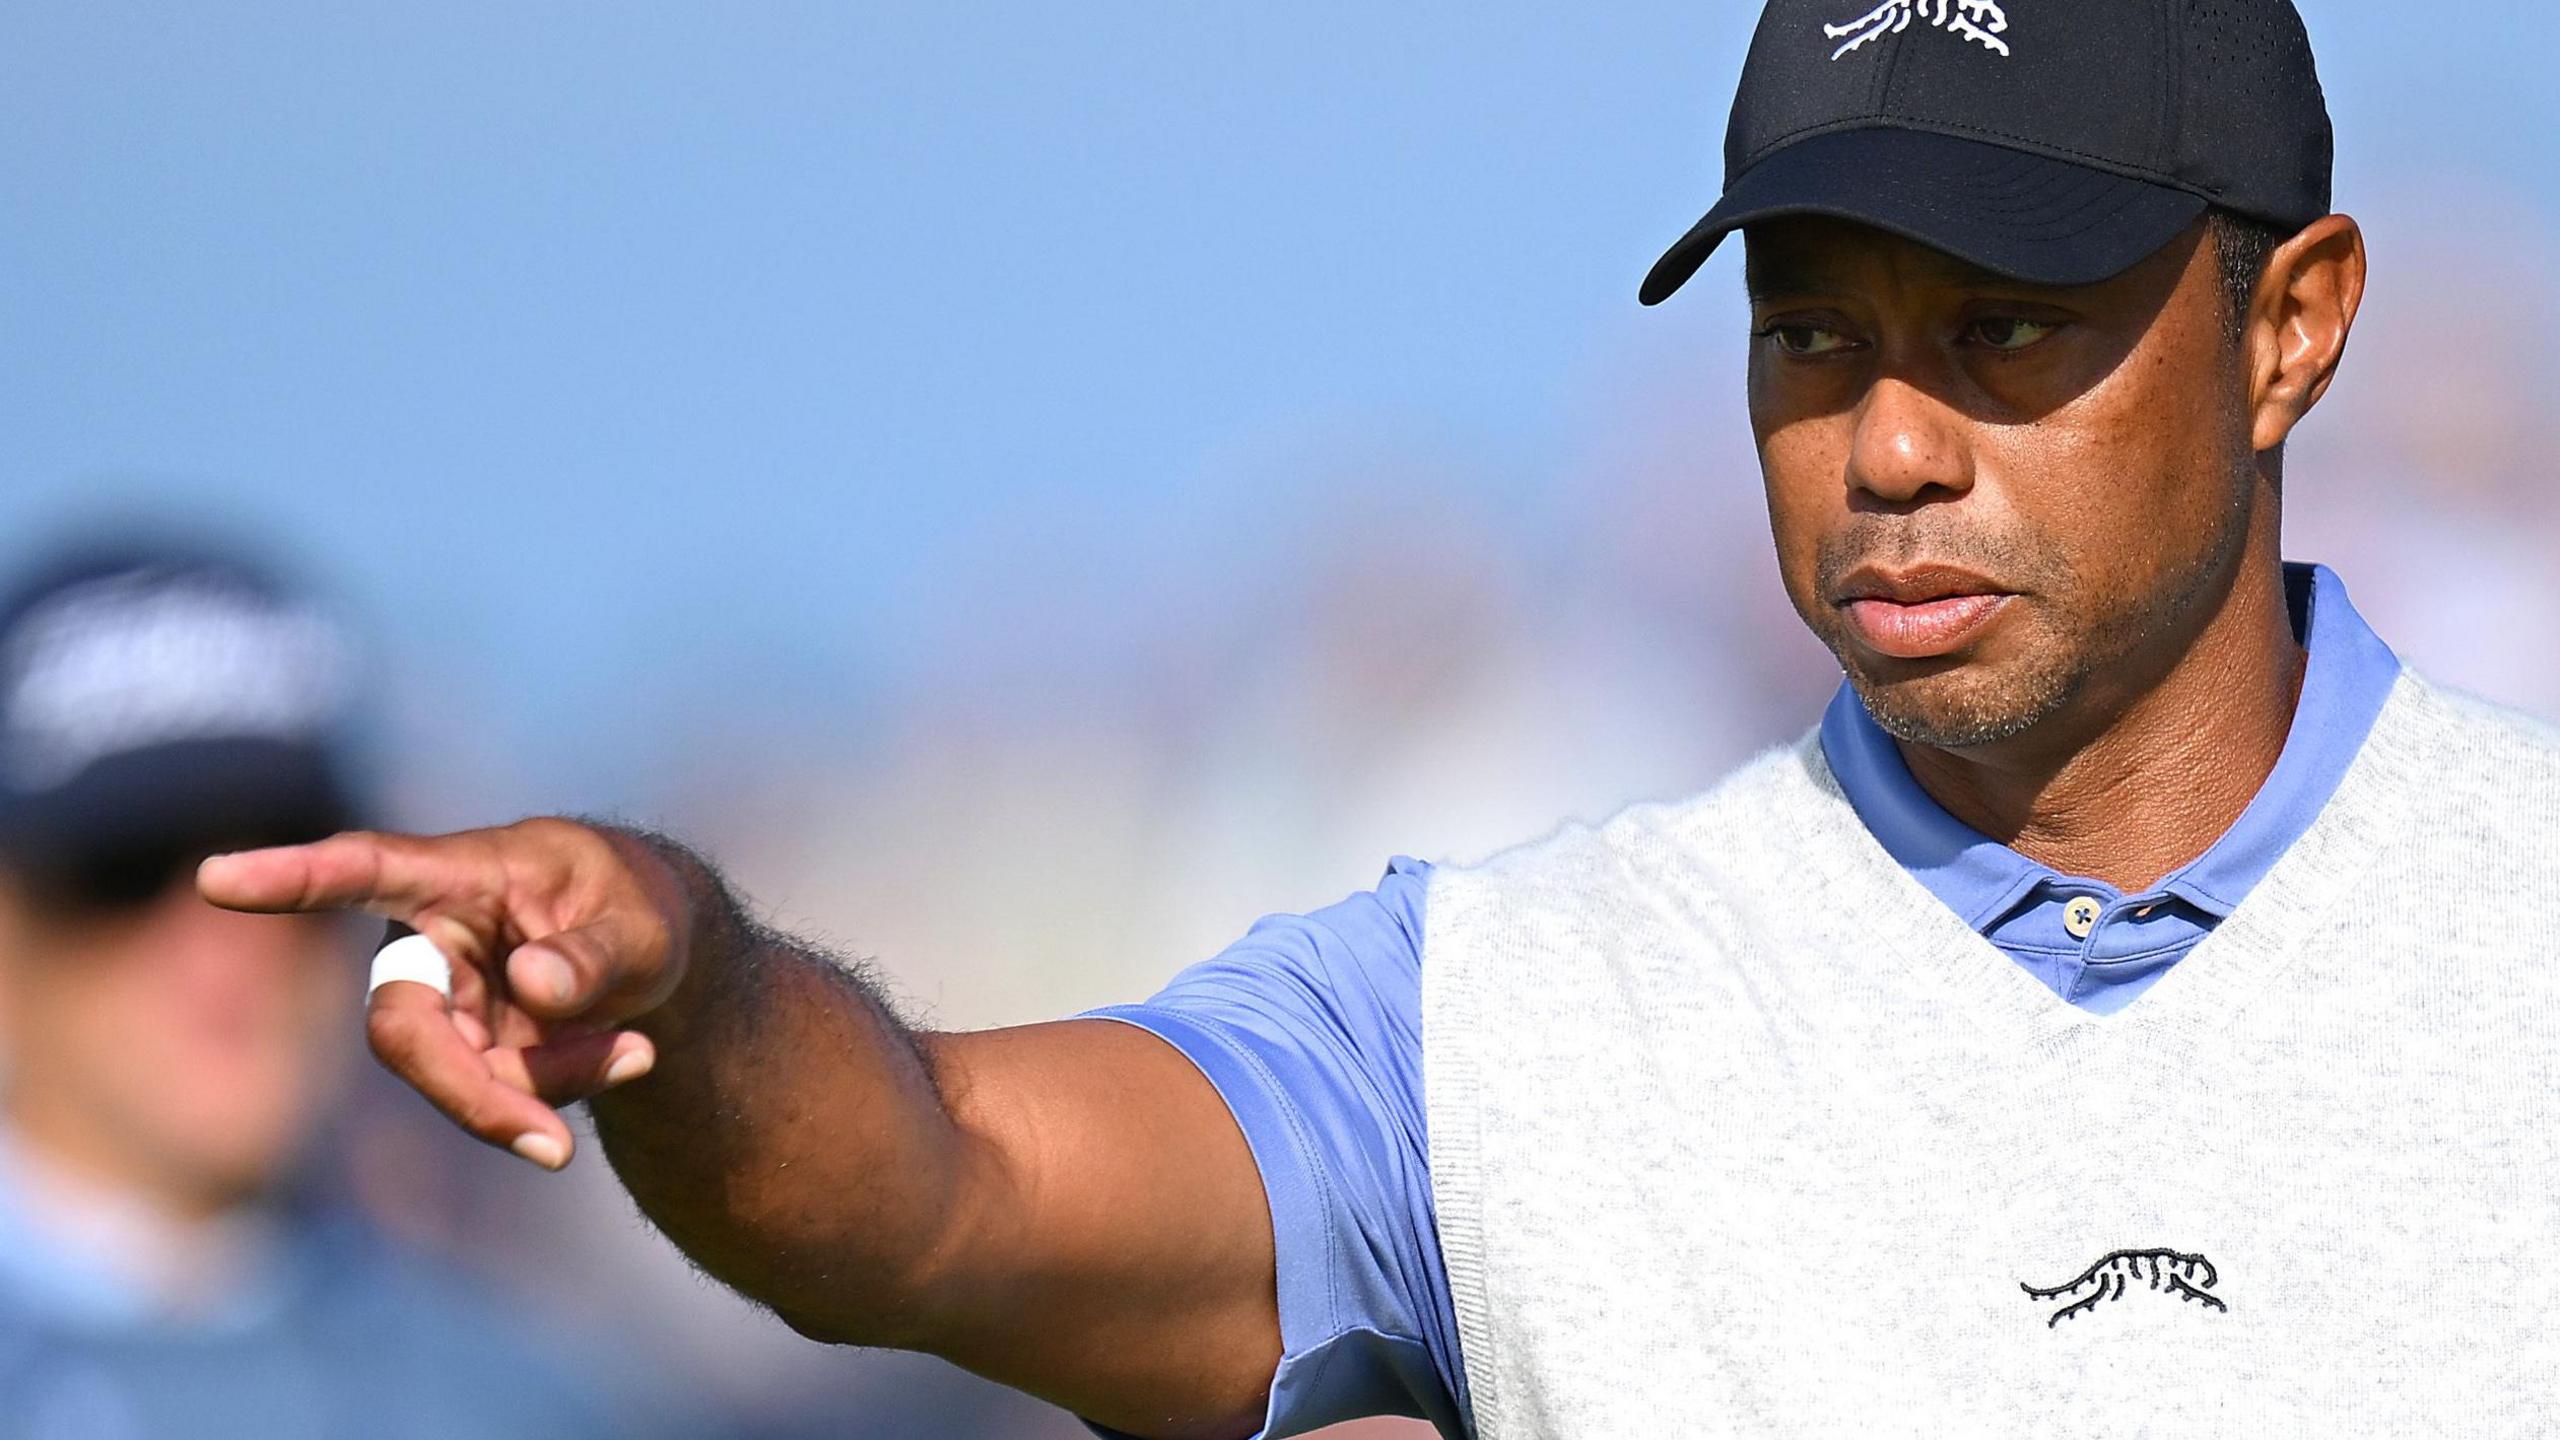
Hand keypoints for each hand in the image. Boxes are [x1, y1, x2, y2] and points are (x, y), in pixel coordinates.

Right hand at [198, 818, 689, 1169]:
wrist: (657, 953)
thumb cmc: (637, 910)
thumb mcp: (642, 924)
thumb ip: (594, 955)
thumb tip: (533, 987)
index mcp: (460, 874)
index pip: (365, 869)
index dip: (291, 876)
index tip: (216, 878)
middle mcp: (428, 941)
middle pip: (403, 1027)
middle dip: (475, 1093)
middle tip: (557, 1151)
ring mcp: (439, 1002)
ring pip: (460, 1077)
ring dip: (554, 1085)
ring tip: (638, 1049)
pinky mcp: (460, 1052)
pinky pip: (495, 1097)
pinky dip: (564, 1093)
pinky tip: (629, 1055)